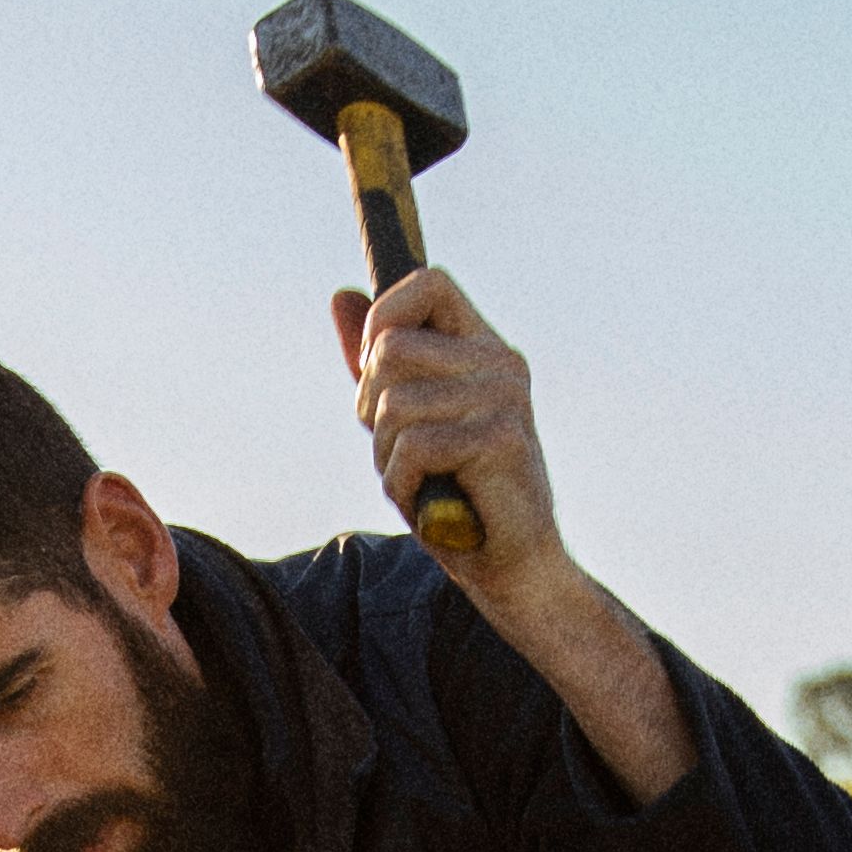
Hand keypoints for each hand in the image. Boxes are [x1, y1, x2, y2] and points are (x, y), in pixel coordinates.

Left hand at [329, 266, 684, 804]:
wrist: (512, 570)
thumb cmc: (455, 495)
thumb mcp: (405, 420)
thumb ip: (375, 359)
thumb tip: (339, 296)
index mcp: (484, 346)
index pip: (427, 282)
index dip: (384, 318)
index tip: (376, 374)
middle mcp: (501, 361)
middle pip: (390, 348)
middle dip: (372, 408)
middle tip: (401, 450)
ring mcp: (506, 397)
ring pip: (394, 402)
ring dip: (386, 455)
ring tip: (422, 481)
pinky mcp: (503, 439)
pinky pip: (413, 444)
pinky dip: (403, 482)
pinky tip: (432, 501)